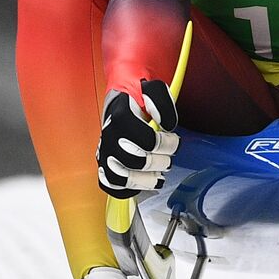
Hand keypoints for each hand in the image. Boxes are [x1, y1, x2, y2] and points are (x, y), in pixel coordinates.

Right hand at [96, 79, 180, 198]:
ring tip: (159, 175)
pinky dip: (127, 188)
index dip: (168, 144)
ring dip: (145, 180)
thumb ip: (163, 104)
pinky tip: (143, 181)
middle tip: (168, 158)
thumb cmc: (138, 95)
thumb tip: (166, 125)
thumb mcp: (155, 90)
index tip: (175, 140)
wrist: (121, 97)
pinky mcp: (104, 163)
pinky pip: (110, 185)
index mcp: (121, 118)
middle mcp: (109, 137)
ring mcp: (105, 152)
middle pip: (136, 162)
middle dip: (159, 162)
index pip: (148, 141)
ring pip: (121, 178)